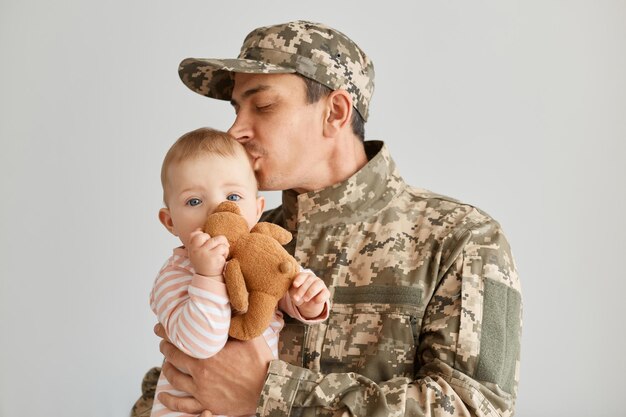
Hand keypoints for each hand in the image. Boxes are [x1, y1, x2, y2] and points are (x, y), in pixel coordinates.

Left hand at [155, 323, 271, 414]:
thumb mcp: (250, 336)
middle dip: (166, 347)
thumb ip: (237, 321)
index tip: (160, 327)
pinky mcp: (207, 404)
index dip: (167, 332)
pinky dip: (170, 400)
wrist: (268, 390)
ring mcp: (202, 390)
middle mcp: (201, 372)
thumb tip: (230, 304)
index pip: (181, 339)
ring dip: (167, 369)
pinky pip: (182, 404)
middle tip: (163, 342)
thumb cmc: (261, 363)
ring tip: (166, 362)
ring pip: (175, 378)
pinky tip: (163, 395)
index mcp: (209, 354)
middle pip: (174, 357)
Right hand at [187, 229, 228, 277]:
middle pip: (209, 235)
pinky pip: (224, 248)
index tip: (207, 244)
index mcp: (192, 248)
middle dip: (216, 240)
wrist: (208, 278)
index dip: (204, 236)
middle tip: (216, 249)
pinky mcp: (215, 258)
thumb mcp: (196, 252)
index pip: (196, 234)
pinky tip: (222, 258)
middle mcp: (197, 250)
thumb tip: (199, 228)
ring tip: (220, 253)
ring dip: (222, 246)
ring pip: (219, 240)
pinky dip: (225, 252)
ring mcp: (206, 253)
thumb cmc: (204, 262)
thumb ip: (196, 241)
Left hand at [289, 271, 329, 318]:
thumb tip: (293, 286)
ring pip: (318, 284)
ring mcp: (321, 285)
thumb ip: (292, 288)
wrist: (305, 305)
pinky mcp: (326, 293)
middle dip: (302, 290)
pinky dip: (320, 297)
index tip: (295, 285)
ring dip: (310, 292)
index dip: (299, 280)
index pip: (302, 275)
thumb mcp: (293, 291)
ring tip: (305, 299)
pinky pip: (325, 293)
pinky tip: (315, 301)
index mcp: (304, 276)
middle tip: (296, 298)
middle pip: (309, 280)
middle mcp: (313, 278)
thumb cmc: (298, 295)